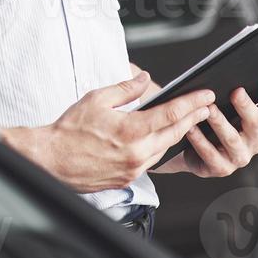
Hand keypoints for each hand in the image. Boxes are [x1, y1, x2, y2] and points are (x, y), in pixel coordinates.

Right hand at [0, 71, 214, 192]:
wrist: (50, 161)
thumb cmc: (69, 130)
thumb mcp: (96, 99)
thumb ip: (125, 89)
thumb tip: (144, 78)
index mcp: (130, 131)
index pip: (170, 115)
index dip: (192, 103)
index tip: (206, 95)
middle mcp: (136, 154)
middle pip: (174, 133)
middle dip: (192, 118)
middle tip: (206, 106)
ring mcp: (133, 169)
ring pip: (165, 149)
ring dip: (178, 134)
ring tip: (188, 120)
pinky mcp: (127, 179)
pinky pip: (151, 161)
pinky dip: (160, 147)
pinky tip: (162, 138)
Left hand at [152, 76, 257, 178]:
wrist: (193, 149)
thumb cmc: (214, 122)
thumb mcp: (228, 106)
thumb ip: (239, 93)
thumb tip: (239, 69)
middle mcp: (254, 141)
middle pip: (255, 122)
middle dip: (246, 106)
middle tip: (236, 91)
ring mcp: (239, 156)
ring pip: (232, 139)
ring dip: (220, 122)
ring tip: (209, 109)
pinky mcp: (221, 168)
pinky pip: (210, 154)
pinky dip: (200, 140)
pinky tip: (191, 128)